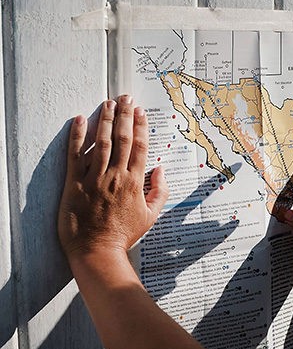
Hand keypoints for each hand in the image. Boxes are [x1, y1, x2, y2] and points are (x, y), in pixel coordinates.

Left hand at [58, 95, 168, 259]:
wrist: (96, 250)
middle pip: (123, 139)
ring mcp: (94, 178)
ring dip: (105, 120)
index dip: (140, 126)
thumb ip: (160, 191)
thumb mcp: (150, 216)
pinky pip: (75, 154)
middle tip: (125, 97)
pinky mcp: (75, 183)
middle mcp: (116, 176)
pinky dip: (78, 135)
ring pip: (101, 142)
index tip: (139, 111)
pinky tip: (81, 119)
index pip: (140, 147)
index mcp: (135, 183)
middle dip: (124, 115)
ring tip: (108, 103)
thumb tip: (160, 169)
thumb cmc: (123, 235)